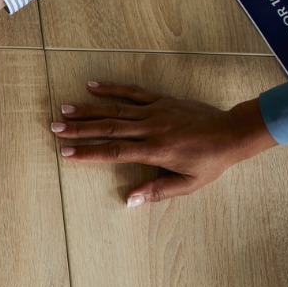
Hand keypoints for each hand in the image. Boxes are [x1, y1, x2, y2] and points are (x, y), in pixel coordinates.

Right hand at [50, 82, 277, 205]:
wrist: (232, 132)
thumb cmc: (210, 161)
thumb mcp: (188, 184)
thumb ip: (157, 190)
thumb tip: (129, 200)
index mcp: (156, 150)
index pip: (115, 151)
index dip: (88, 152)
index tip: (67, 152)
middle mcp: (152, 128)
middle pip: (109, 127)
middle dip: (79, 129)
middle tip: (55, 128)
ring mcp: (155, 111)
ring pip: (116, 108)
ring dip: (88, 109)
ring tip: (65, 109)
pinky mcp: (161, 100)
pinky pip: (133, 92)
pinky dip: (112, 88)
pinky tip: (92, 85)